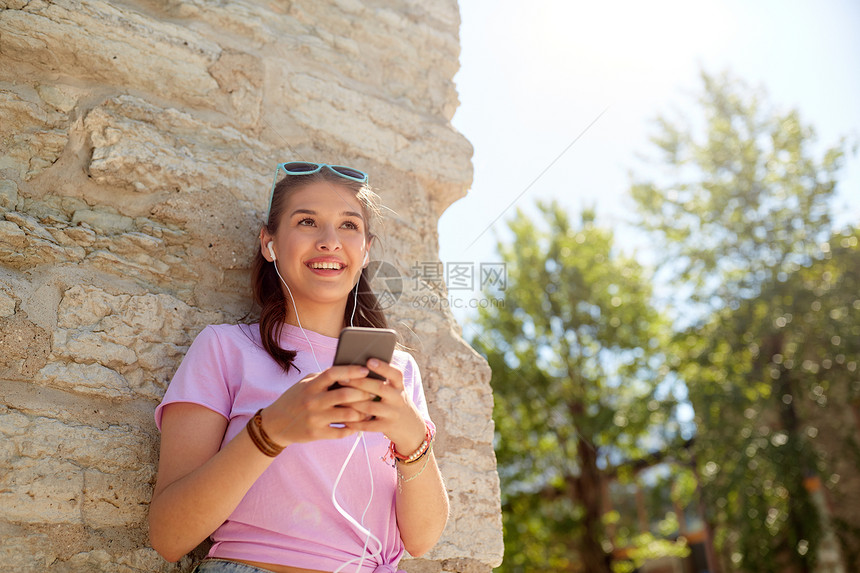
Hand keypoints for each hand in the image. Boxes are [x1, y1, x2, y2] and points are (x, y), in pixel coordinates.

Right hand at [261, 365, 378, 444]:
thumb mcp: (304, 384)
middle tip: (374, 392)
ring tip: (369, 410)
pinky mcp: (317, 433)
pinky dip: (353, 428)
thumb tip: (347, 370)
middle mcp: (313, 401)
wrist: (275, 423)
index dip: (351, 370)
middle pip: (344, 394)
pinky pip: (341, 432)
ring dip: (362, 412)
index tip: (366, 370)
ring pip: (347, 414)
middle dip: (363, 393)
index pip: (333, 373)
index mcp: (311, 386)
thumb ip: (323, 377)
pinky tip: (358, 425)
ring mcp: (315, 418)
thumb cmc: (294, 399)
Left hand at [337, 358, 426, 454]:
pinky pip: (369, 425)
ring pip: (371, 407)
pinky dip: (355, 422)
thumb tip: (356, 368)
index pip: (395, 374)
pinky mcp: (387, 427)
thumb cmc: (395, 404)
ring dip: (353, 403)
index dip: (383, 367)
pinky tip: (344, 419)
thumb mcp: (395, 391)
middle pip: (379, 388)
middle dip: (360, 383)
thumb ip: (382, 381)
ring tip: (338, 398)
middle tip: (342, 379)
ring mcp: (393, 413)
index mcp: (399, 386)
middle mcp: (398, 398)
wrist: (411, 428)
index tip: (369, 360)